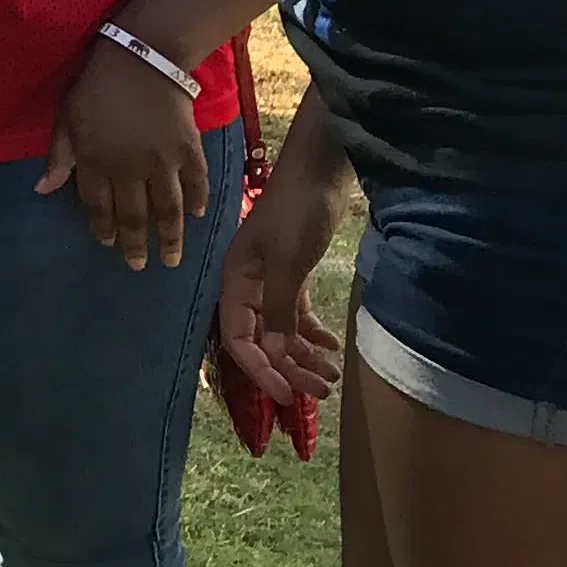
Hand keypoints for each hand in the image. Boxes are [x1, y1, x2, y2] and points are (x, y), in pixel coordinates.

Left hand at [38, 38, 210, 269]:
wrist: (141, 58)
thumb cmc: (95, 88)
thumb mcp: (65, 120)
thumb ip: (57, 158)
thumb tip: (40, 191)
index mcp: (95, 162)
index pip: (98, 206)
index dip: (103, 228)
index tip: (108, 244)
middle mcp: (129, 168)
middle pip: (133, 216)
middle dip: (136, 245)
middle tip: (139, 265)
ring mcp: (162, 161)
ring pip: (167, 209)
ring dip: (170, 237)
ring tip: (172, 259)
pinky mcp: (189, 149)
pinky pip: (196, 183)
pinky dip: (197, 201)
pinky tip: (195, 216)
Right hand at [217, 167, 345, 405]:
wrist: (321, 171)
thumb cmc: (298, 211)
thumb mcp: (288, 261)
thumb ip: (279, 307)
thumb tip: (274, 353)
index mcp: (235, 282)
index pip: (239, 338)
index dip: (261, 370)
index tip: (289, 395)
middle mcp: (247, 287)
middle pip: (262, 341)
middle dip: (289, 369)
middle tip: (321, 390)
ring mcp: (271, 282)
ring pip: (280, 331)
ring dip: (303, 356)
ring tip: (332, 376)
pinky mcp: (293, 275)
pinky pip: (296, 315)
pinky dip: (311, 334)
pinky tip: (331, 346)